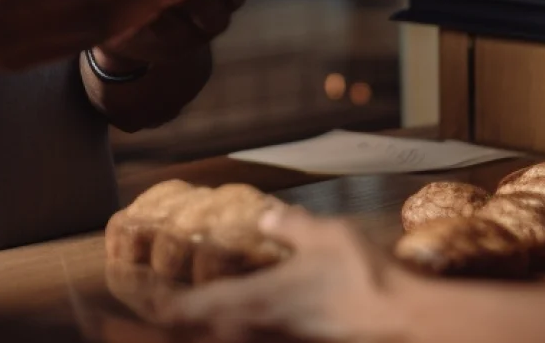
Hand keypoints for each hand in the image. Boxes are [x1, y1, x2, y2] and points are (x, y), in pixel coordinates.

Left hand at [159, 207, 410, 342]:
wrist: (402, 320)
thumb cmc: (363, 276)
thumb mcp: (325, 235)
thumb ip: (289, 224)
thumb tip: (264, 214)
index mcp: (257, 299)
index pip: (192, 309)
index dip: (160, 307)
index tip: (141, 299)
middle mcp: (258, 327)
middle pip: (199, 333)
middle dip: (175, 322)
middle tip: (157, 307)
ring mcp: (278, 341)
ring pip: (223, 339)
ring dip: (201, 328)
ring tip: (189, 313)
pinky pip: (250, 340)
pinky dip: (231, 329)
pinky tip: (239, 319)